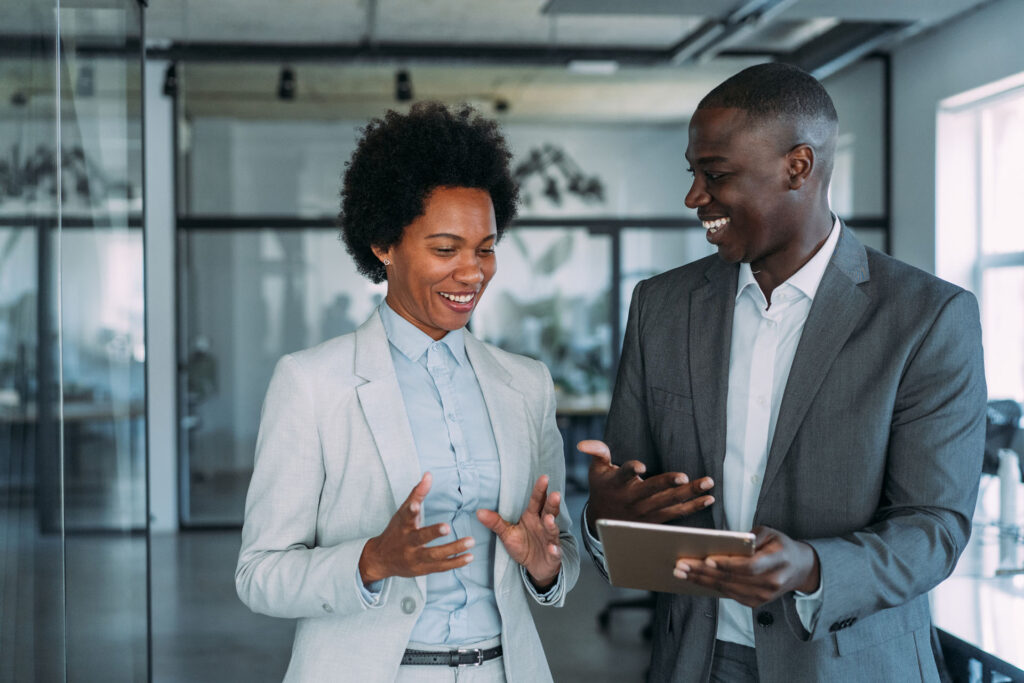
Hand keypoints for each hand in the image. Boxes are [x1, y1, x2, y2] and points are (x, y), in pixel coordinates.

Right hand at [358, 472, 474, 583]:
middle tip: (447, 527)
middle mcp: (407, 543)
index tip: (415, 505)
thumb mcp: (402, 512)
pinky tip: (470, 557)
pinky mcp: (423, 569)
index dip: (411, 510)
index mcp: (403, 526)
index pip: (406, 516)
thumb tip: (429, 474)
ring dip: (453, 549)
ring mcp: (415, 558)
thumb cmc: (396, 531)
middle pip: (420, 538)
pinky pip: (441, 567)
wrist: (381, 559)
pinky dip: (455, 563)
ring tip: (471, 541)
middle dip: (433, 532)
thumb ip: (417, 493)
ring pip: (434, 555)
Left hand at [477, 475, 561, 589]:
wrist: (535, 567)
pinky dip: (555, 550)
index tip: (544, 478)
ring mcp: (550, 539)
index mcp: (532, 516)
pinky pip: (555, 552)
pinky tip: (553, 548)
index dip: (540, 490)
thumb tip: (479, 511)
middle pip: (549, 511)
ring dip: (552, 525)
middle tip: (555, 494)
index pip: (537, 501)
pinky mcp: (553, 554)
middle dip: (552, 503)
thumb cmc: (523, 546)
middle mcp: (543, 525)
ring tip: (549, 519)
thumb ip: (496, 522)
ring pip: (552, 530)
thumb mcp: (507, 534)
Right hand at [578, 439, 714, 535]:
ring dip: (690, 494)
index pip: (624, 475)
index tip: (640, 466)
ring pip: (670, 503)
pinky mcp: (656, 520)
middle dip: (670, 484)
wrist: (604, 521)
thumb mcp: (596, 470)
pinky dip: (693, 507)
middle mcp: (632, 499)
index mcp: (617, 484)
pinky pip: (677, 514)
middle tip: (686, 477)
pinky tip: (708, 499)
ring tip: (708, 485)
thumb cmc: (603, 488)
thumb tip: (583, 443)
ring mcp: (645, 512)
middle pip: (653, 491)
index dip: (631, 470)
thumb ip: (597, 452)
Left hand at [673, 525, 819, 606]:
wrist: (800, 569)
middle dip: (703, 572)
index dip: (727, 564)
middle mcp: (770, 583)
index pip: (749, 566)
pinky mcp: (755, 602)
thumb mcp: (771, 532)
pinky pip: (729, 594)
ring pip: (727, 589)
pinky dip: (710, 586)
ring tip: (681, 572)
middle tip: (681, 565)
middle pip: (732, 579)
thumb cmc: (781, 546)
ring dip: (701, 580)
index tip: (706, 559)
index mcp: (777, 562)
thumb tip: (727, 540)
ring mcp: (763, 596)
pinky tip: (695, 579)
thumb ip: (752, 536)